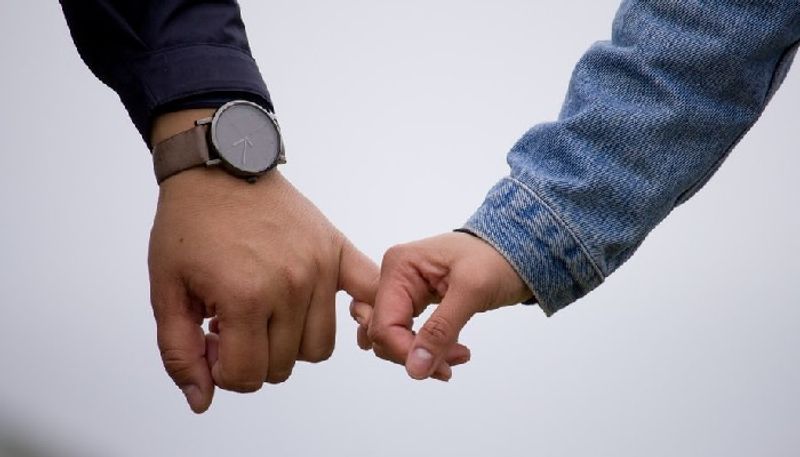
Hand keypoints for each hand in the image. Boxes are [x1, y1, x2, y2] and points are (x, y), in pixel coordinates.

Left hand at [148, 111, 377, 412]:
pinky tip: (335, 310)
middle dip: (252, 357)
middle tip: (234, 325)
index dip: (222, 369)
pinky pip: (367, 292)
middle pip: (283, 366)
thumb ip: (180, 352)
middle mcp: (291, 285)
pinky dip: (362, 310)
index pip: (247, 376)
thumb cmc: (190, 224)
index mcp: (246, 297)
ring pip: (318, 347)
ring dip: (291, 343)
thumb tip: (203, 399)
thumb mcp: (166, 290)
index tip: (212, 341)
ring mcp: (320, 267)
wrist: (218, 168)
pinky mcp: (336, 249)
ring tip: (267, 313)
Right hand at [364, 232, 531, 380]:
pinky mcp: (415, 302)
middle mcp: (394, 277)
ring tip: (457, 354)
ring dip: (421, 355)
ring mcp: (403, 290)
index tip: (442, 367)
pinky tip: (451, 349)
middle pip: (384, 334)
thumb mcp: (472, 291)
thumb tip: (415, 369)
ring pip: (394, 338)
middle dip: (416, 354)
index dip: (406, 352)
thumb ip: (440, 330)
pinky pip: (407, 335)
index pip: (384, 324)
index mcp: (399, 266)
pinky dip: (426, 349)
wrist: (516, 253)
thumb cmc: (497, 259)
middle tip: (455, 361)